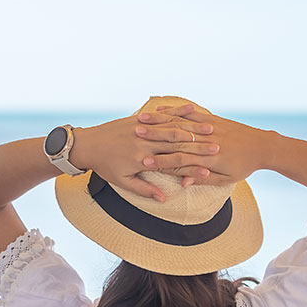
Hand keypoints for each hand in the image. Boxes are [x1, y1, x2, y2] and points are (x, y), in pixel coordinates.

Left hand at [70, 108, 219, 201]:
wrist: (87, 144)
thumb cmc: (105, 166)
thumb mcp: (123, 182)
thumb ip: (145, 189)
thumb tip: (164, 198)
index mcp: (143, 160)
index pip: (173, 164)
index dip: (192, 166)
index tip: (210, 168)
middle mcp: (145, 142)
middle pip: (177, 144)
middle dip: (199, 145)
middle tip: (218, 146)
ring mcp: (143, 128)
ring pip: (172, 127)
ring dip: (193, 128)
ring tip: (212, 128)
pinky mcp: (139, 119)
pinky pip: (161, 114)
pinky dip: (177, 111)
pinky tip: (193, 108)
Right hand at [137, 105, 271, 185]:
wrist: (263, 146)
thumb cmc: (244, 166)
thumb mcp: (226, 179)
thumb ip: (203, 179)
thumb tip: (183, 184)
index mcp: (208, 160)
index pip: (180, 160)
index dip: (161, 161)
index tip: (143, 162)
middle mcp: (206, 141)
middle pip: (175, 140)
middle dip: (153, 139)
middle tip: (133, 138)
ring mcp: (208, 128)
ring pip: (179, 124)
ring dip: (158, 123)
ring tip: (140, 122)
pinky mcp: (211, 119)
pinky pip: (189, 113)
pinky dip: (173, 112)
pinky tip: (158, 110)